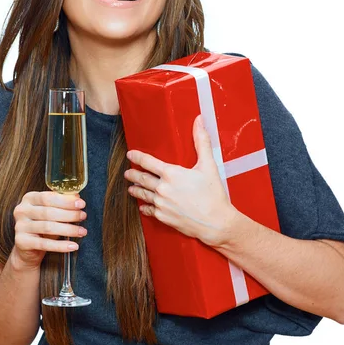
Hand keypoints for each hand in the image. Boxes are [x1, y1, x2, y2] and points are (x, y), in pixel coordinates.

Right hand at [11, 191, 86, 269]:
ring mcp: (20, 226)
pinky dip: (61, 246)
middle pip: (49, 212)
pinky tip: (73, 246)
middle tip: (83, 216)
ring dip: (68, 230)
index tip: (81, 204)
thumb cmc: (42, 226)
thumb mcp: (51, 212)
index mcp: (29, 198)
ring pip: (48, 227)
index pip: (48, 197)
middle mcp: (22, 210)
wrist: (27, 248)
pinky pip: (45, 244)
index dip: (66, 201)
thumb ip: (62, 203)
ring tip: (82, 231)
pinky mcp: (22, 242)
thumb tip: (77, 197)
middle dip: (70, 214)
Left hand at [124, 115, 237, 247]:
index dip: (137, 157)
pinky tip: (143, 206)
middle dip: (132, 174)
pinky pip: (148, 210)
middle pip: (141, 178)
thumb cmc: (213, 194)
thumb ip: (201, 142)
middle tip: (127, 173)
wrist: (216, 222)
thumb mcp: (209, 165)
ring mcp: (160, 204)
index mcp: (171, 173)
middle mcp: (162, 188)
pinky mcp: (162, 217)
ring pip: (142, 194)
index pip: (147, 162)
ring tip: (131, 187)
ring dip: (135, 190)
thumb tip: (199, 121)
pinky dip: (144, 207)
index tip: (131, 154)